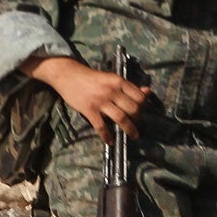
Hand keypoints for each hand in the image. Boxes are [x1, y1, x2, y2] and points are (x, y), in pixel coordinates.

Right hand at [23, 55, 150, 142]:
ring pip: (121, 118)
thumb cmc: (92, 78)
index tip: (142, 112)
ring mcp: (100, 101)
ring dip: (130, 129)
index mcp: (119, 81)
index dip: (144, 106)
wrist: (69, 75)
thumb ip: (128, 87)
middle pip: (133, 108)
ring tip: (133, 136)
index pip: (139, 96)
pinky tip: (110, 141)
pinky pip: (101, 126)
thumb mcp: (112, 78)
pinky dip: (107, 136)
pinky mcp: (89, 110)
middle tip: (137, 125)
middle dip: (138, 119)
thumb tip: (148, 92)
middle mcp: (112, 91)